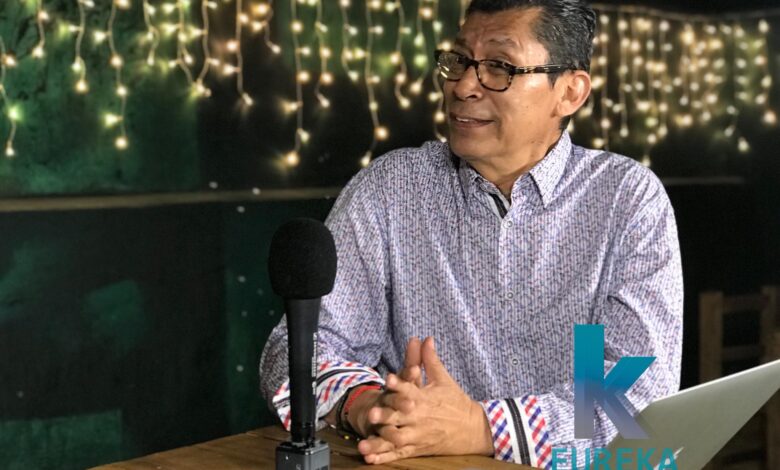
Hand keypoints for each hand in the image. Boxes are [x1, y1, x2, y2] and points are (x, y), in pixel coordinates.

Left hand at [358, 337, 493, 464]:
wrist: (473, 429)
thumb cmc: (456, 402)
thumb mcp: (444, 379)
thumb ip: (430, 360)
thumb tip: (426, 338)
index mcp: (425, 399)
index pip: (410, 390)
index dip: (399, 384)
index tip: (388, 379)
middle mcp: (420, 417)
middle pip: (400, 417)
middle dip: (385, 416)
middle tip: (371, 415)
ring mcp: (418, 435)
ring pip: (397, 439)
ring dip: (380, 442)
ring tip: (364, 444)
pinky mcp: (418, 449)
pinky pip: (399, 455)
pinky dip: (384, 458)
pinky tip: (370, 459)